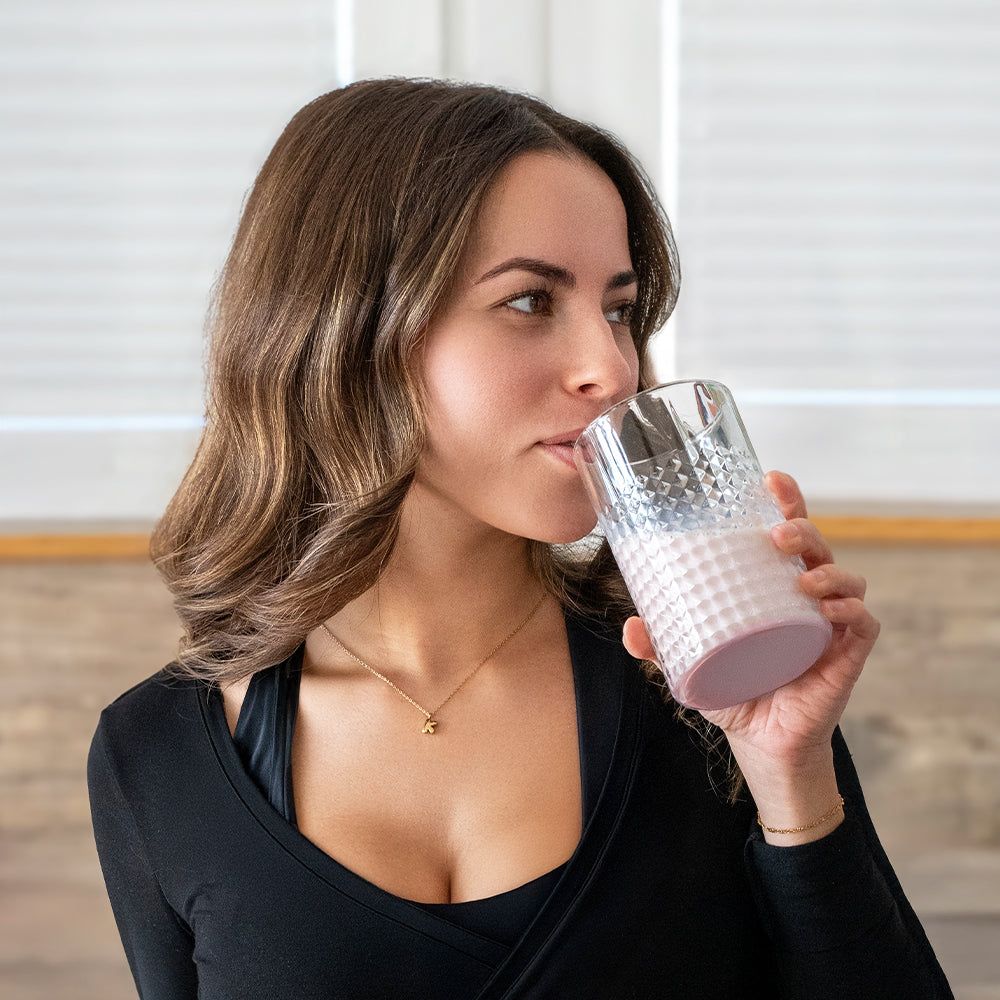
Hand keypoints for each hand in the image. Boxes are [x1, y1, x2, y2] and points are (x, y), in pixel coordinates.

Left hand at [621, 469, 881, 765]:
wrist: (762, 742)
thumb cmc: (733, 690)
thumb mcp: (690, 664)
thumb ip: (660, 646)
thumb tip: (630, 627)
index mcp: (772, 586)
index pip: (784, 533)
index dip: (785, 501)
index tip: (770, 479)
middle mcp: (805, 596)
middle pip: (816, 545)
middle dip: (803, 529)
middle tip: (777, 535)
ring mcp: (831, 622)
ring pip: (845, 577)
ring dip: (829, 570)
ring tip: (802, 580)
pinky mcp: (849, 653)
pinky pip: (862, 621)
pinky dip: (850, 610)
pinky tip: (830, 612)